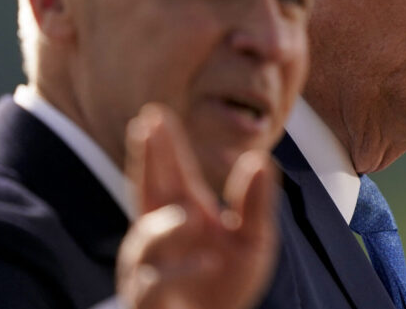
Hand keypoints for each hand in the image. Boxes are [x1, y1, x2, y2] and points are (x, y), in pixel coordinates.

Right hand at [116, 103, 278, 308]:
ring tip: (191, 216)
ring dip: (165, 227)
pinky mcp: (149, 301)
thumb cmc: (227, 284)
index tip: (154, 115)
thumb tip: (260, 158)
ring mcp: (150, 267)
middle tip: (146, 127)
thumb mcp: (254, 241)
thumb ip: (255, 203)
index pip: (171, 173)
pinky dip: (179, 272)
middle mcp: (161, 235)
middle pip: (147, 192)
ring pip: (146, 241)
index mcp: (185, 213)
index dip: (161, 146)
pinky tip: (208, 262)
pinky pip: (155, 285)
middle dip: (146, 161)